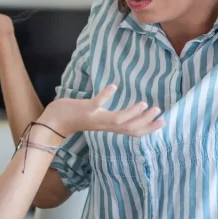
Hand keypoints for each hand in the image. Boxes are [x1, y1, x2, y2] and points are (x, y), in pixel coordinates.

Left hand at [40, 85, 164, 138]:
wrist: (53, 122)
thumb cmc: (75, 117)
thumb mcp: (97, 118)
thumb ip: (110, 117)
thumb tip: (124, 115)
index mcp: (109, 127)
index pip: (133, 132)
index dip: (149, 128)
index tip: (163, 121)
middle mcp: (104, 125)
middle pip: (129, 128)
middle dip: (145, 121)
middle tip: (158, 110)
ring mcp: (95, 118)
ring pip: (118, 120)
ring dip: (132, 113)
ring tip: (144, 102)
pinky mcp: (85, 109)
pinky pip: (97, 104)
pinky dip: (106, 96)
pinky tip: (114, 86)